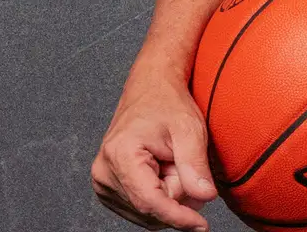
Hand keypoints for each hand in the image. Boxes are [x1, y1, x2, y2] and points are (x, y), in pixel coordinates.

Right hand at [92, 73, 218, 230]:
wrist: (150, 88)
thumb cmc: (167, 103)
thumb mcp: (189, 129)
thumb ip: (195, 166)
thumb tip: (204, 197)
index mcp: (120, 155)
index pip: (150, 202)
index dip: (178, 217)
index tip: (200, 226)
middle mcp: (104, 172)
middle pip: (150, 209)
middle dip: (175, 197)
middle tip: (183, 163)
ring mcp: (103, 182)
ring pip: (146, 213)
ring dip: (167, 196)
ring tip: (170, 163)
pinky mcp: (108, 188)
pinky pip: (141, 208)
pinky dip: (158, 196)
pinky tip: (161, 171)